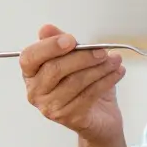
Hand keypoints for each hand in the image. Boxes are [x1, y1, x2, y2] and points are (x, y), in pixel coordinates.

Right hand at [20, 24, 125, 144]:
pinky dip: (107, 80)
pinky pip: (89, 94)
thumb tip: (46, 29)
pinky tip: (117, 72)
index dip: (49, 47)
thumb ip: (60, 42)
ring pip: (75, 82)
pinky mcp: (70, 117)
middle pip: (55, 69)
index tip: (71, 40)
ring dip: (99, 68)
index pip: (29, 57)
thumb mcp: (73, 58)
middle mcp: (36, 92)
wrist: (100, 116)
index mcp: (31, 73)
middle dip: (82, 57)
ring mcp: (51, 107)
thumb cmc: (83, 84)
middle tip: (102, 51)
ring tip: (115, 60)